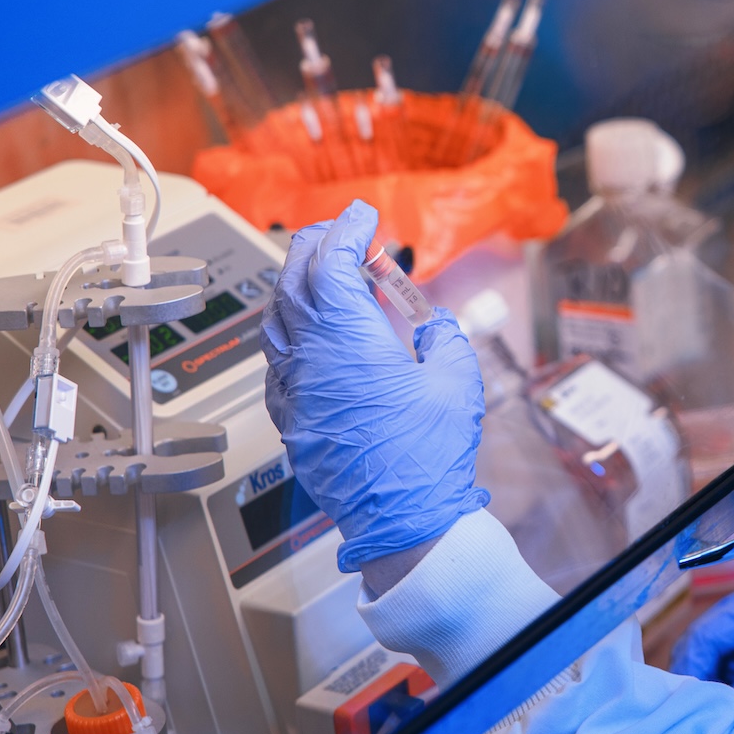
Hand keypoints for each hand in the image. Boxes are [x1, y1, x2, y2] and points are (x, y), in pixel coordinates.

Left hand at [262, 200, 489, 572]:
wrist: (401, 518)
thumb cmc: (429, 453)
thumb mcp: (457, 380)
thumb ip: (443, 338)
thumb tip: (432, 325)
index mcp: (350, 338)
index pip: (334, 264)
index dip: (348, 230)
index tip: (363, 215)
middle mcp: (311, 356)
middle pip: (295, 281)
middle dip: (315, 246)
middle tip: (339, 231)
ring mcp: (293, 388)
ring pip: (276, 318)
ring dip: (295, 284)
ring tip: (318, 272)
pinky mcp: (290, 417)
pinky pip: (276, 360)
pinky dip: (288, 331)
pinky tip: (307, 334)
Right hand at [669, 582, 733, 710]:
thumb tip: (732, 704)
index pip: (703, 636)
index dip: (692, 670)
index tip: (694, 705)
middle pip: (697, 649)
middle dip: (697, 682)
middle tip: (703, 716)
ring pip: (708, 663)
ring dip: (711, 689)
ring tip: (719, 717)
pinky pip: (725, 672)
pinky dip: (725, 691)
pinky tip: (732, 711)